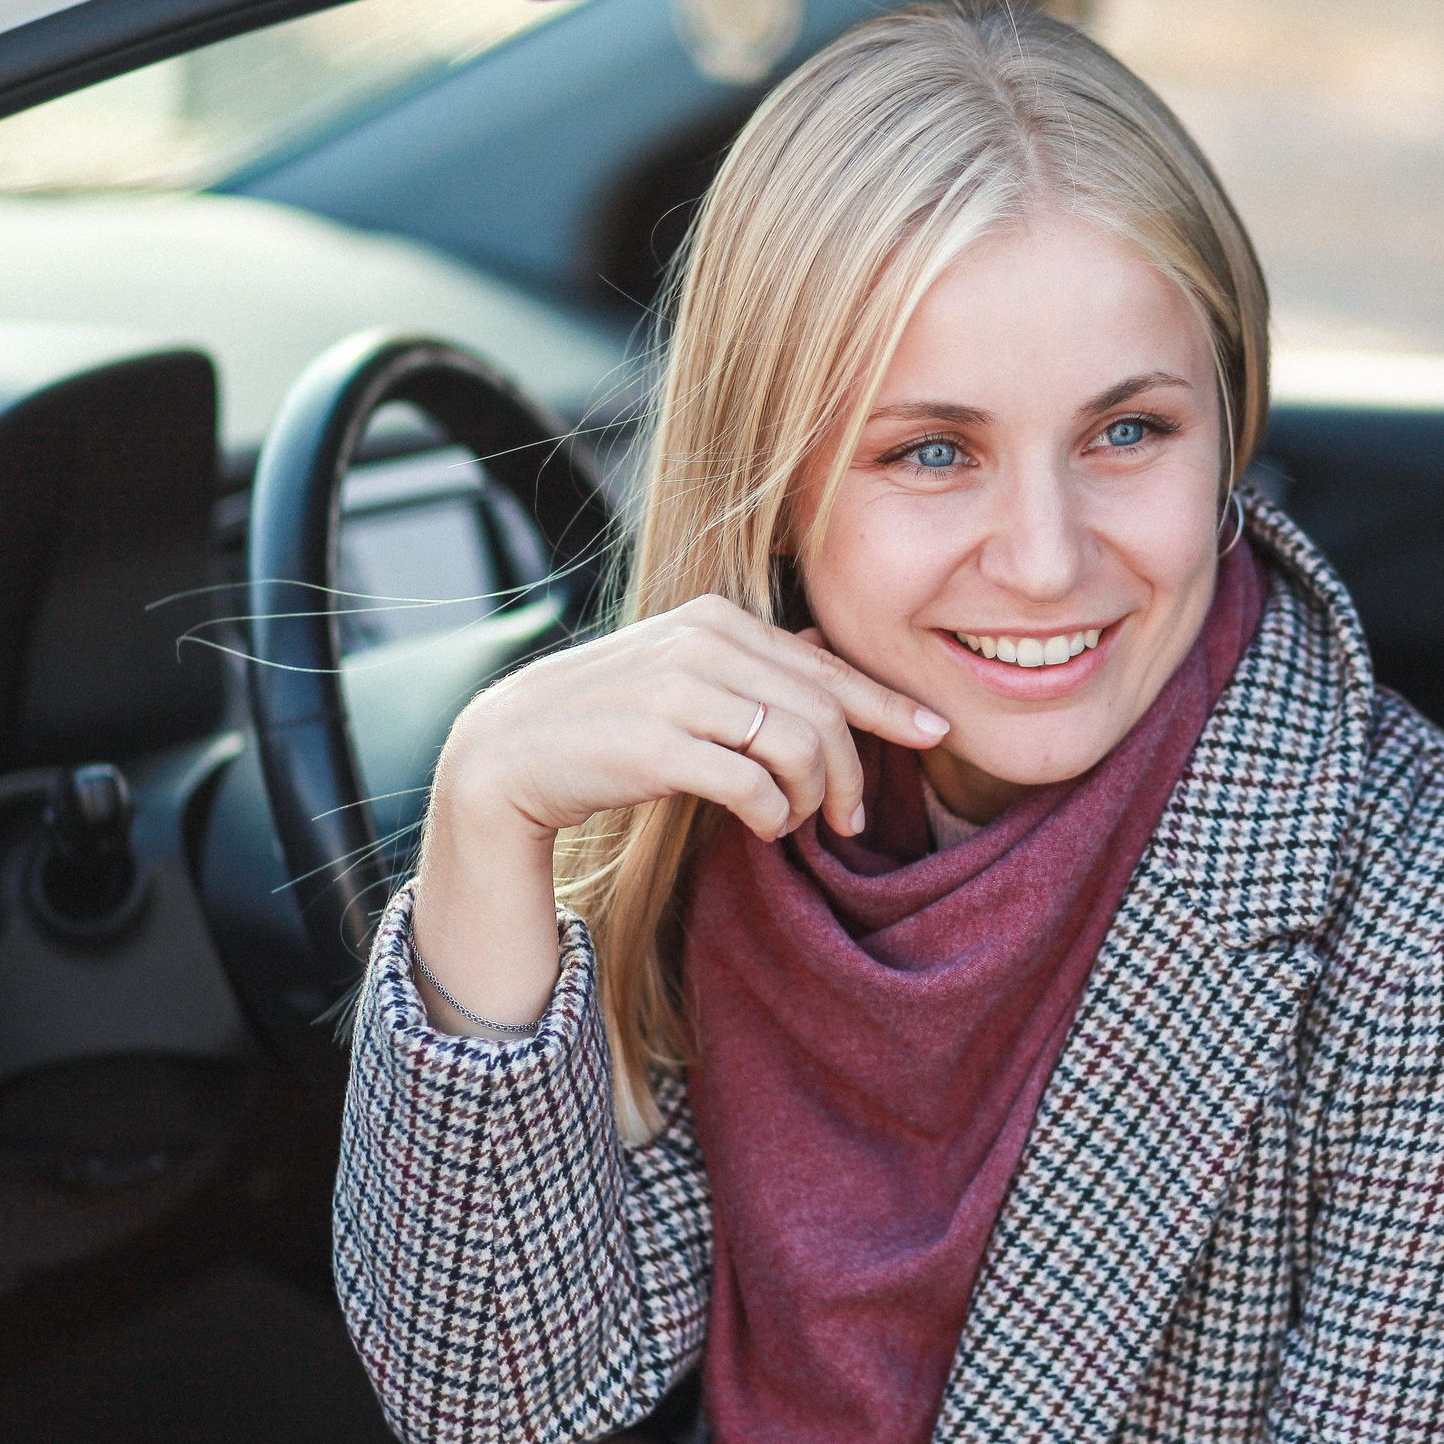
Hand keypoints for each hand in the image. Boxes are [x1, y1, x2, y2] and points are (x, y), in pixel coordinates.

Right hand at [407, 596, 948, 1032]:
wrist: (509, 754)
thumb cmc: (609, 721)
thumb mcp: (683, 675)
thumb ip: (751, 664)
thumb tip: (827, 651)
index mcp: (716, 618)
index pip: (825, 664)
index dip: (886, 704)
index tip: (934, 733)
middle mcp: (702, 643)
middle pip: (824, 709)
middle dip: (854, 770)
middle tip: (851, 817)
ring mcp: (678, 691)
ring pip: (799, 747)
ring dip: (813, 799)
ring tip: (795, 822)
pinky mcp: (659, 745)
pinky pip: (755, 785)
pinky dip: (773, 814)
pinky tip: (764, 825)